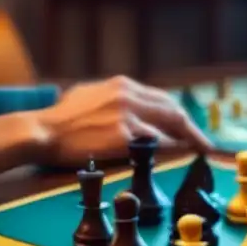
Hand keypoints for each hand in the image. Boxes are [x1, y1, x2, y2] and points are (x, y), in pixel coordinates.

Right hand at [33, 76, 211, 166]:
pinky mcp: (123, 136)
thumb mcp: (89, 94)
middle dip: (192, 129)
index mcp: (122, 85)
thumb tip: (131, 106)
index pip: (162, 98)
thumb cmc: (61, 118)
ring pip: (169, 127)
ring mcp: (127, 115)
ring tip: (196, 155)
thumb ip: (113, 98)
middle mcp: (128, 96)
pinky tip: (179, 160)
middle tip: (204, 145)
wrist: (42, 131)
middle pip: (173, 111)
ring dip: (186, 142)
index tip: (189, 127)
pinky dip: (171, 152)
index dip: (180, 115)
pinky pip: (156, 145)